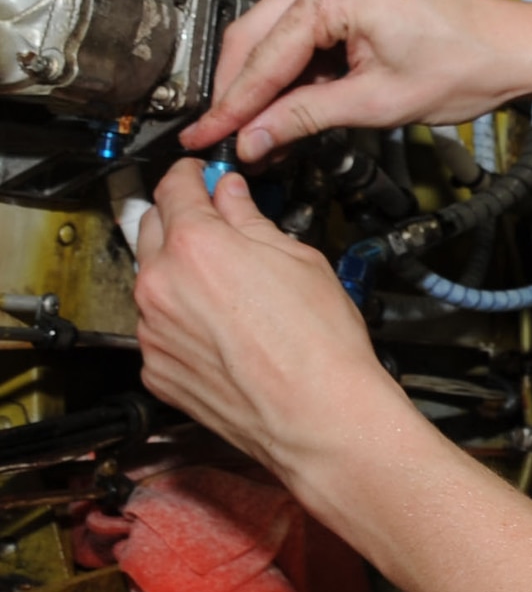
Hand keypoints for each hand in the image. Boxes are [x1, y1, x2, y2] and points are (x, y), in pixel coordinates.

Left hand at [135, 161, 407, 479]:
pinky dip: (182, 323)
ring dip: (180, 275)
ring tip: (230, 293)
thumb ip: (253, 222)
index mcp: (197, 245)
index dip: (191, 175)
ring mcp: (152, 331)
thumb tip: (232, 198)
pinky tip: (225, 333)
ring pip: (154, 283)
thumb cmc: (320, 345)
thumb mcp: (300, 260)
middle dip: (180, 220)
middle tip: (217, 226)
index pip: (175, 187)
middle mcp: (161, 284)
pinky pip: (159, 331)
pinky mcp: (156, 370)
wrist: (319, 417)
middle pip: (151, 229)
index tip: (200, 176)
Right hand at [180, 0, 531, 161]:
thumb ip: (307, 118)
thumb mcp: (378, 103)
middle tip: (218, 135)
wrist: (516, 48)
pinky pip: (302, 31)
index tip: (204, 137)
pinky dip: (292, 67)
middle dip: (238, 91)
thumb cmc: (469, 64)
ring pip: (274, 34)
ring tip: (252, 128)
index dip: (232, 106)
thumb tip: (255, 138)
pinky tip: (286, 103)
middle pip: (255, 37)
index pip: (264, 58)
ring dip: (263, 81)